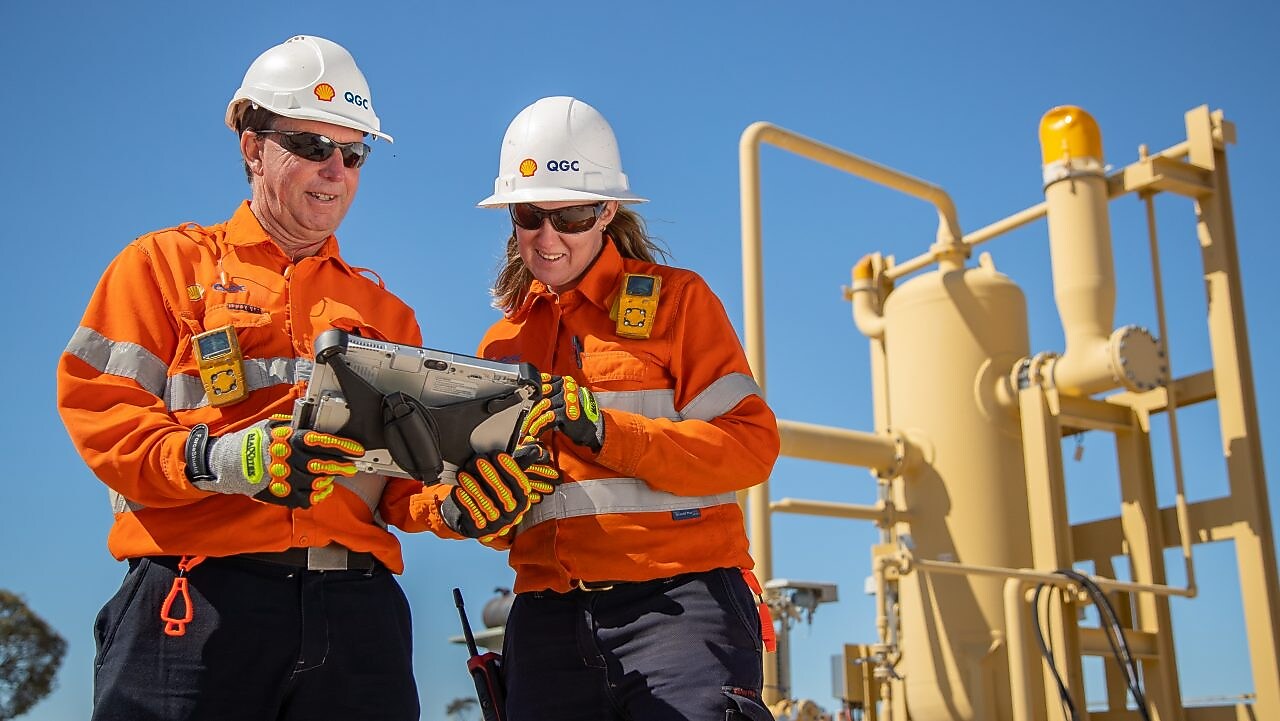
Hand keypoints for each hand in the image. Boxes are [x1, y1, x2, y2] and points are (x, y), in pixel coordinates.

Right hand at [187, 415, 363, 508]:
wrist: (231, 462)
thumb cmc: (254, 442)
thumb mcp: (274, 425)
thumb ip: (295, 425)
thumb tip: (315, 421)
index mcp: (289, 440)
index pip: (323, 441)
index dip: (343, 446)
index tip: (356, 449)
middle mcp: (290, 459)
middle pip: (324, 464)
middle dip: (342, 466)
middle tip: (351, 467)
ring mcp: (286, 479)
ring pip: (318, 482)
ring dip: (328, 479)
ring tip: (332, 476)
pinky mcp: (282, 494)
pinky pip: (307, 498)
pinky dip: (318, 494)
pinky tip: (322, 489)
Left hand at [440, 444, 559, 541]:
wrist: (475, 520)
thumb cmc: (492, 494)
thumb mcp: (506, 482)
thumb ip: (518, 466)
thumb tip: (537, 451)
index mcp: (522, 501)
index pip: (519, 483)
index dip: (509, 468)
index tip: (498, 454)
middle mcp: (512, 515)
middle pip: (503, 493)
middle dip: (490, 474)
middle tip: (478, 460)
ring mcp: (496, 525)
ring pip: (486, 504)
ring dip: (474, 487)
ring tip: (464, 473)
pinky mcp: (480, 531)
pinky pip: (472, 516)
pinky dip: (465, 502)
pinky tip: (458, 490)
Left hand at [520, 374, 604, 450]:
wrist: (591, 427)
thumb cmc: (576, 413)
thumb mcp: (565, 399)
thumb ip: (552, 395)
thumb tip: (532, 400)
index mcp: (565, 382)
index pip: (544, 382)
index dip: (533, 391)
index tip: (524, 398)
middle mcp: (566, 388)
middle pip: (541, 395)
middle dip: (530, 409)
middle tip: (524, 420)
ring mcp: (567, 399)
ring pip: (542, 407)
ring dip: (532, 420)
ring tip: (527, 429)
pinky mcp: (566, 412)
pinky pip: (547, 418)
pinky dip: (539, 426)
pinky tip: (535, 432)